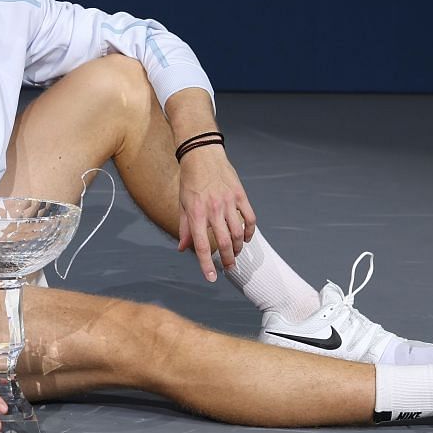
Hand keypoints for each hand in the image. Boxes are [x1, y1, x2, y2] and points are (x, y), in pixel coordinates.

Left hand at [175, 147, 254, 282]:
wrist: (202, 154)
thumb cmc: (190, 180)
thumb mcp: (182, 204)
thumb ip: (185, 228)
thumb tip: (182, 249)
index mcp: (196, 213)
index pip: (201, 245)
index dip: (205, 264)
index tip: (210, 278)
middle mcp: (213, 210)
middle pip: (223, 243)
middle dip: (227, 260)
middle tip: (229, 267)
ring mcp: (228, 202)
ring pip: (238, 233)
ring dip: (238, 247)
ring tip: (235, 253)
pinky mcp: (240, 195)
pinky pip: (250, 218)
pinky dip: (250, 231)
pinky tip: (246, 238)